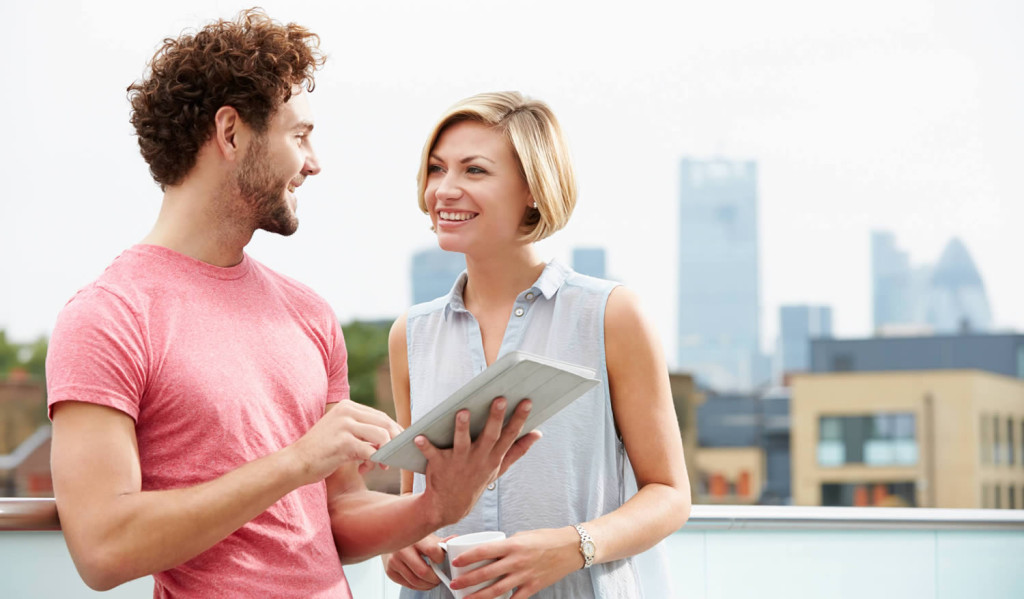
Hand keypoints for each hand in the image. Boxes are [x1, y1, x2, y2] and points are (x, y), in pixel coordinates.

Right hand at [289, 400, 403, 484]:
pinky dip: (374, 463)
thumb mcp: (342, 433)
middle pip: (385, 423)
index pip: (381, 416)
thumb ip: (363, 431)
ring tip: (380, 466)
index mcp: (348, 406)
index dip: (394, 432)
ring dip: (386, 454)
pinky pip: (371, 452)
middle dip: (395, 443)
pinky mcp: (344, 442)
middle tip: (394, 459)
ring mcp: (345, 425)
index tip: (399, 447)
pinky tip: (363, 470)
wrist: (295, 463)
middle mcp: (347, 411)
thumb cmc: (321, 452)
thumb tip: (392, 438)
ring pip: (382, 436)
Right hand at [382, 533, 445, 589]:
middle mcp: (402, 548)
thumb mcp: (427, 536)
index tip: (442, 560)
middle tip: (440, 578)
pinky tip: (423, 582)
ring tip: (433, 581)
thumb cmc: (413, 539)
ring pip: (415, 581)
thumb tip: (455, 540)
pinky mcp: (390, 570)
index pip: (433, 550)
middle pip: (423, 571)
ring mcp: (394, 560)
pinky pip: (407, 584)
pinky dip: (418, 587)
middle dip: (435, 578)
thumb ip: (441, 541)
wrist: (390, 536)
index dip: (440, 558)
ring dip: (428, 585)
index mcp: (415, 537)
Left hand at [417, 397, 540, 526]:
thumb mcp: (499, 468)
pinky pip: (432, 454)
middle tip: (500, 399)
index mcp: (494, 457)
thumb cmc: (476, 479)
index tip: (527, 401)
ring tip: (462, 412)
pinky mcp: (439, 465)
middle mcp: (479, 458)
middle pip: (490, 436)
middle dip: (496, 418)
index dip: (520, 419)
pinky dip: (425, 446)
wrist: (450, 506)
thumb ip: (517, 451)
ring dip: (461, 428)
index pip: (510, 435)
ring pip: (462, 443)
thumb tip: (538, 434)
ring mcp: (459, 462)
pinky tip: (419, 437)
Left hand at [448, 527, 580, 598]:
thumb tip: (489, 552)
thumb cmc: (546, 539)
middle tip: (455, 585)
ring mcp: (524, 576)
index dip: (467, 558)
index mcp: (513, 545)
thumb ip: (506, 545)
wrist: (570, 548)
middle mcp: (517, 561)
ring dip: (478, 596)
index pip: (484, 551)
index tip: (456, 563)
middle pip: (486, 573)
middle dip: (467, 581)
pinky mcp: (533, 587)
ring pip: (496, 590)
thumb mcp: (522, 536)